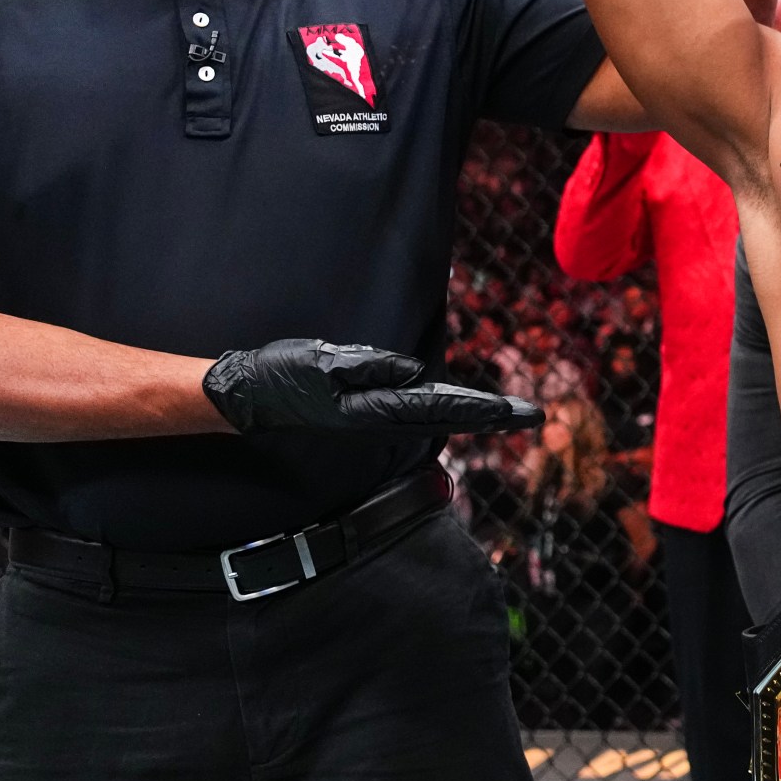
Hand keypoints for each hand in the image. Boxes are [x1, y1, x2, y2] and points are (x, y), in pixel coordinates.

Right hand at [205, 339, 540, 435]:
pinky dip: (448, 411)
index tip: (517, 412)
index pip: (442, 406)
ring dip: (474, 416)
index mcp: (375, 408)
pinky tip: (460, 409)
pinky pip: (419, 413)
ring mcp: (375, 419)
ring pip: (437, 418)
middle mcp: (382, 419)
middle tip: (533, 415)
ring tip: (509, 414)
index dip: (482, 408)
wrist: (247, 398)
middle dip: (492, 417)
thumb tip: (416, 372)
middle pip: (449, 418)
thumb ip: (369, 367)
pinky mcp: (368, 413)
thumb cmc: (281, 374)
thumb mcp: (323, 361)